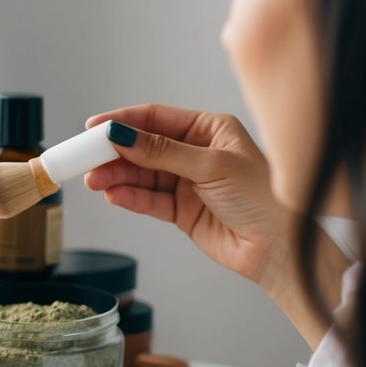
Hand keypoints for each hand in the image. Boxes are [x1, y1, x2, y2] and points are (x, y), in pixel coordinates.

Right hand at [83, 103, 290, 288]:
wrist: (277, 247)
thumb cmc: (263, 199)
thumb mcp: (210, 166)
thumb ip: (162, 152)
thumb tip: (122, 136)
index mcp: (210, 129)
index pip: (157, 118)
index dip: (123, 122)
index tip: (94, 129)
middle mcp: (196, 153)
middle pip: (143, 147)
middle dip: (114, 154)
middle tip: (87, 159)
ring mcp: (187, 182)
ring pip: (142, 175)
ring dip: (117, 177)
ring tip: (95, 181)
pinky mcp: (181, 210)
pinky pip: (148, 199)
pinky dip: (129, 197)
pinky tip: (114, 195)